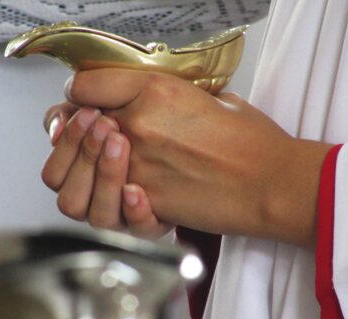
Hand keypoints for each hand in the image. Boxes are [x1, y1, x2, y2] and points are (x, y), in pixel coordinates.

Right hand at [41, 102, 171, 238]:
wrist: (212, 142)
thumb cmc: (167, 118)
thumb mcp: (133, 93)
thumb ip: (89, 96)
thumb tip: (58, 120)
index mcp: (82, 174)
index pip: (55, 173)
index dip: (67, 144)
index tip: (90, 113)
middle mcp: (97, 198)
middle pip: (69, 198)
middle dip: (85, 157)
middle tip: (107, 124)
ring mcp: (124, 214)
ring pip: (97, 216)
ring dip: (106, 177)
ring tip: (123, 143)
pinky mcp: (151, 223)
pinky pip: (138, 229)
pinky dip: (135, 211)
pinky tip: (136, 188)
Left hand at [65, 70, 332, 246]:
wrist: (273, 182)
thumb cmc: (253, 143)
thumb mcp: (211, 99)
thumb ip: (170, 98)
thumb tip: (149, 100)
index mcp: (155, 91)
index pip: (85, 84)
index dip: (80, 94)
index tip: (86, 103)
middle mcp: (138, 126)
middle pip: (74, 125)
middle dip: (74, 130)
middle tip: (89, 134)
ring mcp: (137, 167)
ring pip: (75, 172)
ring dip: (80, 169)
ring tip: (103, 167)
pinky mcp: (146, 202)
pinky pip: (106, 205)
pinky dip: (111, 199)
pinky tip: (128, 192)